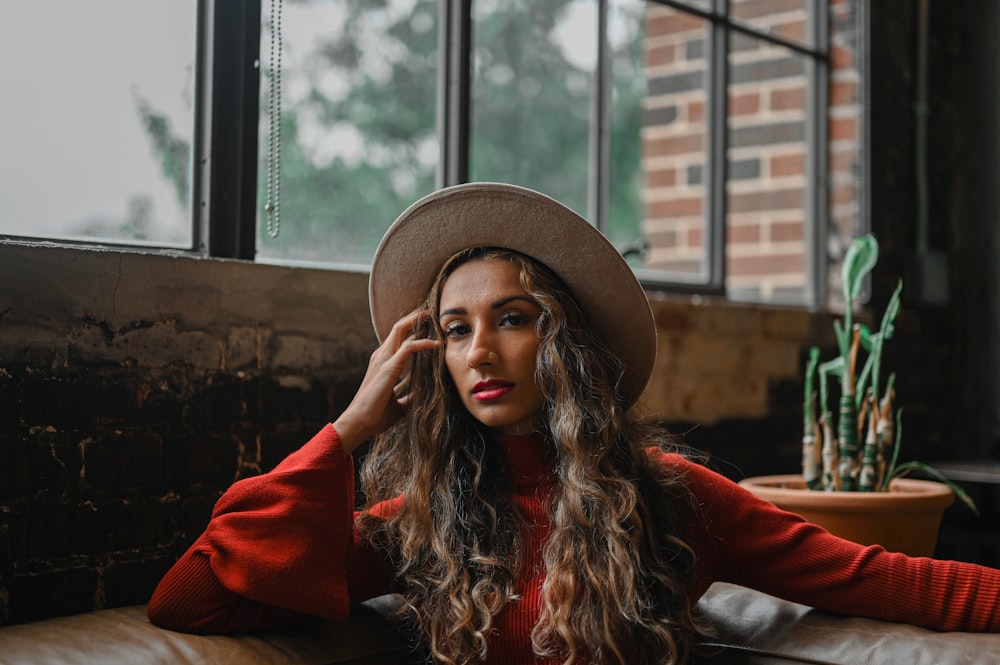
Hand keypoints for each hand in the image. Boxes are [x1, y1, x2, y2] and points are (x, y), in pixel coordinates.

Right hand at [333, 309, 439, 455]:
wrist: (360, 423)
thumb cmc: (376, 415)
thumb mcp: (398, 405)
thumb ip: (408, 396)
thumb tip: (419, 394)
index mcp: (382, 363)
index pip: (397, 339)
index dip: (412, 330)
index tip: (427, 326)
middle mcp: (381, 356)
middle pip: (398, 328)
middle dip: (414, 318)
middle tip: (430, 312)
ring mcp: (383, 359)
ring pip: (400, 330)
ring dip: (417, 322)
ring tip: (432, 316)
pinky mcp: (388, 367)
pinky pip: (409, 347)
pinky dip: (423, 343)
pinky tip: (436, 344)